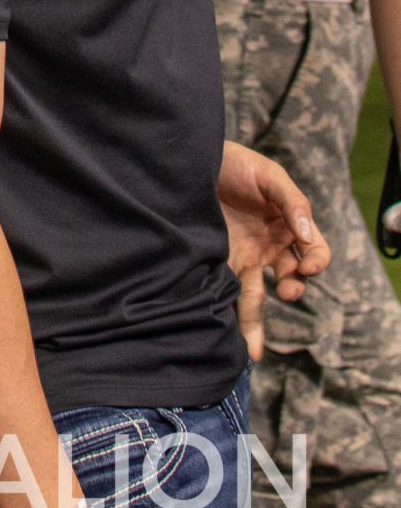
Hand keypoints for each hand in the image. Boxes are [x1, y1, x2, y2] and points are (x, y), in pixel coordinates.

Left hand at [218, 139, 329, 356]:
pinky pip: (224, 293)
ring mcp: (241, 258)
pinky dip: (225, 314)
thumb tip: (307, 236)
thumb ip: (292, 202)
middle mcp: (268, 248)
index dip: (317, 261)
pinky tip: (220, 331)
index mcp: (287, 227)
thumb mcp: (268, 175)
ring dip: (256, 322)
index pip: (315, 253)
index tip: (307, 265)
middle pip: (290, 280)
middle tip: (288, 290)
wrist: (189, 159)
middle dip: (294, 290)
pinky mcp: (214, 263)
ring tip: (252, 348)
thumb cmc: (233, 163)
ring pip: (256, 297)